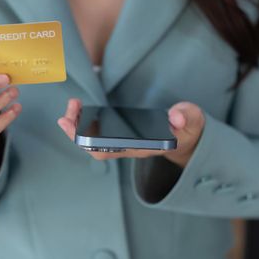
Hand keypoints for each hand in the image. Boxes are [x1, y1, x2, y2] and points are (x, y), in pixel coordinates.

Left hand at [57, 98, 204, 167]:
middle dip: (78, 134)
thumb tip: (176, 116)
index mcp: (144, 147)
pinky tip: (79, 110)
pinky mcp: (122, 136)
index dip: (93, 142)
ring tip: (72, 107)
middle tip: (65, 116)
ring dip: (79, 126)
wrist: (187, 136)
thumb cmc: (188, 128)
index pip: (113, 151)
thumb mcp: (192, 120)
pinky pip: (98, 133)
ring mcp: (125, 144)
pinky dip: (86, 122)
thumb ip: (186, 116)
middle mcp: (131, 149)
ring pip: (95, 142)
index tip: (78, 128)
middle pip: (97, 149)